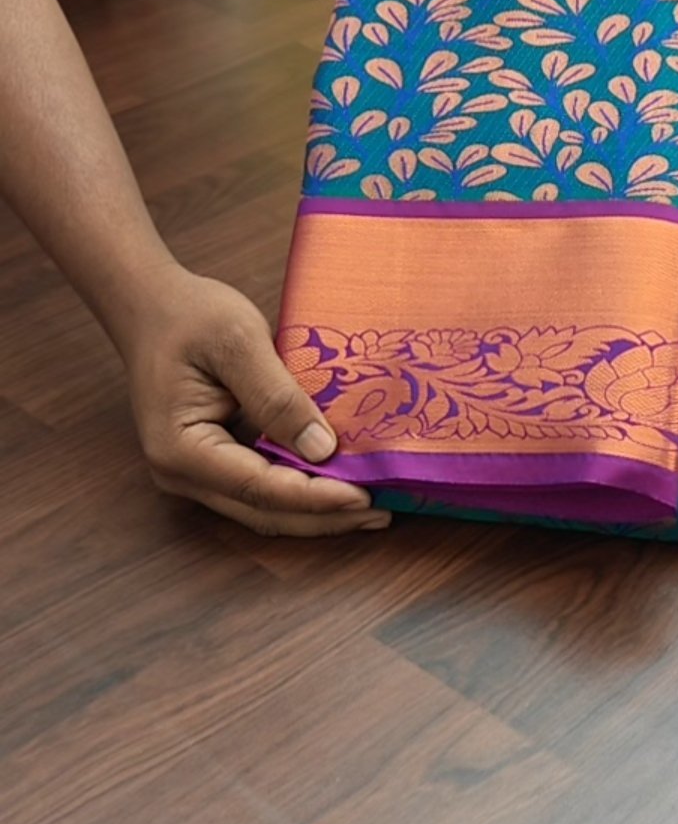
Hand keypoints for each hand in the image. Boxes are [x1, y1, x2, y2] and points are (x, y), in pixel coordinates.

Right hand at [123, 266, 389, 536]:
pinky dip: (301, 490)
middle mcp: (181, 473)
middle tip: (382, 514)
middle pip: (263, 512)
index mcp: (180, 448)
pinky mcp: (212, 462)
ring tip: (371, 508)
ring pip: (263, 508)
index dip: (316, 497)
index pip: (259, 487)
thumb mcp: (239, 342)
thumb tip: (322, 450)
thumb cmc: (190, 315)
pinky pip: (260, 488)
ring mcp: (194, 473)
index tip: (364, 497)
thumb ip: (278, 397)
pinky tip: (339, 483)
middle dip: (324, 518)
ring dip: (316, 511)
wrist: (150, 305)